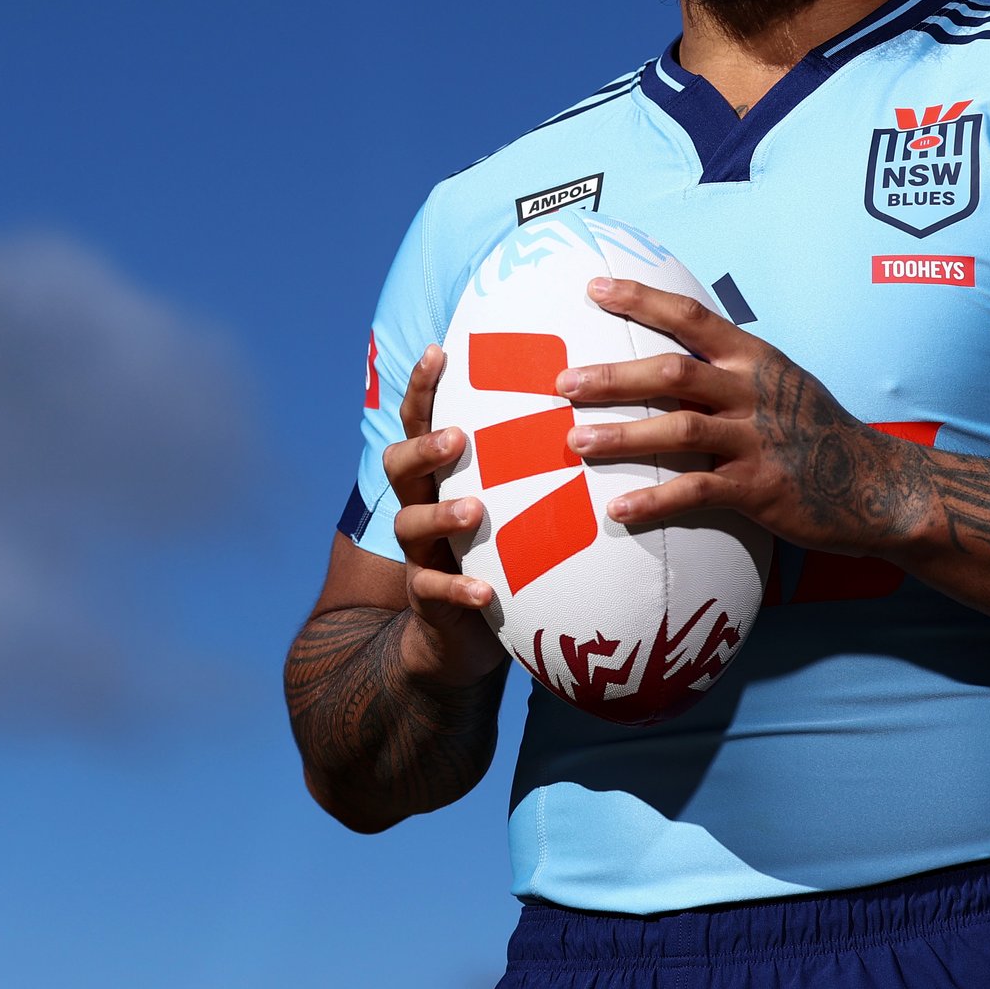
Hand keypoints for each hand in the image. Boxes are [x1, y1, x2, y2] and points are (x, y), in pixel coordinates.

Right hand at [381, 344, 510, 687]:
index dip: (422, 386)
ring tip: (474, 511)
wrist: (462, 637)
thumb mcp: (511, 499)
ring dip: (440, 514)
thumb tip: (592, 398)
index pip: (421, 419)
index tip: (439, 351)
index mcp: (440, 475)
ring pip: (408, 525)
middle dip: (424, 447)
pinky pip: (432, 591)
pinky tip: (486, 592)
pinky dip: (458, 590)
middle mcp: (420, 506)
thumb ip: (532, 458)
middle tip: (458, 438)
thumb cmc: (502, 550)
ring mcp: (420, 554)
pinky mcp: (428, 600)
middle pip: (398, 463)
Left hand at [555, 277, 926, 555]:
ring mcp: (757, 440)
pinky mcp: (760, 488)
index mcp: (754, 358)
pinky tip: (618, 510)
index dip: (641, 299)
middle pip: (672, 373)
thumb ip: (728, 369)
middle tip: (564, 383)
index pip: (690, 317)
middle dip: (614, 377)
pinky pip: (696, 492)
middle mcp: (753, 392)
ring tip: (576, 442)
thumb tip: (668, 357)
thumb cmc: (816, 432)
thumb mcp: (779, 383)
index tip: (594, 287)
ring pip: (678, 430)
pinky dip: (653, 501)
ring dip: (622, 437)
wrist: (878, 485)